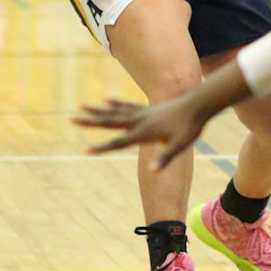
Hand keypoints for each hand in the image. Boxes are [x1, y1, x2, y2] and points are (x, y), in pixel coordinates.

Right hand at [74, 94, 208, 168]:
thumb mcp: (180, 145)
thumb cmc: (190, 126)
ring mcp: (143, 112)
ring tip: (83, 105)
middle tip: (71, 118)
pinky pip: (127, 106)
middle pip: (109, 122)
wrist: (199, 103)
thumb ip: (165, 157)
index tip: (85, 151)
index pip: (118, 143)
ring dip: (98, 110)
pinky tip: (107, 100)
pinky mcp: (148, 108)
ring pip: (114, 111)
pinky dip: (116, 103)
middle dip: (90, 122)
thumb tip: (153, 171)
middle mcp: (139, 120)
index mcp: (144, 132)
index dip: (102, 148)